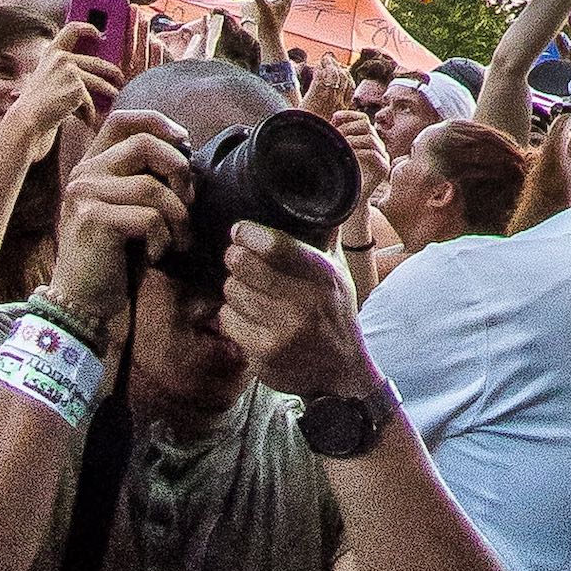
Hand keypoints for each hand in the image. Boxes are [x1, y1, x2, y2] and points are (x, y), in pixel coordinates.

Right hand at [6, 30, 121, 159]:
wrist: (28, 119)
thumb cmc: (38, 102)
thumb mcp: (47, 77)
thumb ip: (64, 68)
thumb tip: (96, 69)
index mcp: (52, 52)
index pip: (72, 29)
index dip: (88, 27)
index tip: (99, 33)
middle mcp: (61, 58)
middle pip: (97, 61)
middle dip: (112, 71)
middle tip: (119, 78)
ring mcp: (70, 71)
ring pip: (99, 82)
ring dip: (110, 90)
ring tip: (114, 95)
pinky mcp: (77, 87)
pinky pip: (90, 100)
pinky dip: (90, 112)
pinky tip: (88, 119)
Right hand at [48, 109, 192, 335]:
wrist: (83, 301)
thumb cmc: (116, 255)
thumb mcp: (131, 207)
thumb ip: (146, 176)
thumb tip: (186, 151)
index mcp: (93, 165)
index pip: (123, 119)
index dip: (159, 122)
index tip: (184, 142)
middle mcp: (84, 174)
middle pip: (146, 144)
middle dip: (179, 172)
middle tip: (187, 204)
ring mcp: (85, 195)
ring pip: (153, 186)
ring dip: (178, 217)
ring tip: (175, 240)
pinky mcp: (93, 219)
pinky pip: (150, 217)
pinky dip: (164, 239)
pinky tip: (155, 256)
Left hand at [218, 221, 377, 404]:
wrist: (341, 373)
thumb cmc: (334, 315)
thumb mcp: (339, 274)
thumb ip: (326, 238)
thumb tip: (322, 198)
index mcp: (325, 275)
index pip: (279, 246)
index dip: (250, 234)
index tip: (239, 231)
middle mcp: (306, 302)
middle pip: (246, 267)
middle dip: (235, 259)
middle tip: (235, 258)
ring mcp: (285, 330)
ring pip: (233, 293)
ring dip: (233, 289)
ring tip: (244, 290)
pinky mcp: (266, 353)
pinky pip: (229, 321)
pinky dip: (230, 316)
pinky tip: (244, 316)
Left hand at [324, 102, 388, 240]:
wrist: (348, 204)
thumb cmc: (340, 179)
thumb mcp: (337, 155)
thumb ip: (337, 139)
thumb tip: (331, 120)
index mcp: (368, 141)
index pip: (363, 119)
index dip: (349, 115)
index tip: (334, 118)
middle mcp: (378, 147)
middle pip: (367, 125)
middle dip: (349, 126)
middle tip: (336, 134)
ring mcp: (383, 158)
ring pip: (371, 138)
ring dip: (352, 139)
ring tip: (340, 144)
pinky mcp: (383, 170)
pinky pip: (374, 154)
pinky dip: (359, 151)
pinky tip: (348, 154)